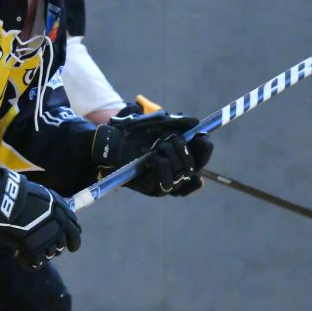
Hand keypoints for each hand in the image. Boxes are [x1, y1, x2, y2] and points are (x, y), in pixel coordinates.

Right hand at [0, 169, 81, 268]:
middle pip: (61, 245)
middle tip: (44, 246)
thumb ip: (52, 208)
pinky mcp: (35, 248)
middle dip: (54, 247)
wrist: (6, 199)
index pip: (75, 231)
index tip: (70, 246)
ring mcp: (48, 238)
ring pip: (50, 254)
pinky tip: (19, 254)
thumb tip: (55, 217)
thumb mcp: (44, 196)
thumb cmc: (21, 194)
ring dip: (42, 253)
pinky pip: (36, 261)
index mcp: (63, 211)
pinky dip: (28, 259)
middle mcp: (59, 226)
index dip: (73, 240)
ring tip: (30, 249)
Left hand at [92, 110, 212, 196]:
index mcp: (176, 154)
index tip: (203, 136)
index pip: (200, 157)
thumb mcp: (152, 121)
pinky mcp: (151, 189)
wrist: (106, 142)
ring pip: (183, 173)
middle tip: (173, 139)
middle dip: (188, 150)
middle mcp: (172, 170)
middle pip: (195, 167)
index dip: (204, 149)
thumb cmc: (128, 132)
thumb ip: (174, 121)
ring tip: (158, 148)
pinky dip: (163, 167)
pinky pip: (166, 182)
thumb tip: (195, 122)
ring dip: (173, 156)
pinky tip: (154, 159)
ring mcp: (162, 181)